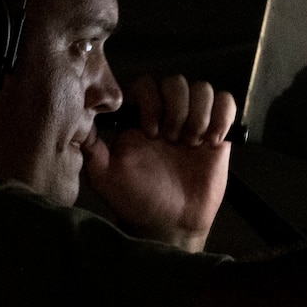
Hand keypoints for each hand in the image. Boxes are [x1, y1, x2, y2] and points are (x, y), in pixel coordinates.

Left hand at [83, 74, 237, 251]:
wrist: (167, 224)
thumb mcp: (103, 175)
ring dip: (198, 113)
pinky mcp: (218, 133)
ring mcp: (193, 121)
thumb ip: (91, 146)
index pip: (145, 84)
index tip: (150, 131)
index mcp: (138, 118)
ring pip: (203, 89)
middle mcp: (166, 114)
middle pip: (176, 82)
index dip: (150, 100)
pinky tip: (211, 142)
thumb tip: (80, 117)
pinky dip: (221, 116)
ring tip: (192, 143)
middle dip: (175, 108)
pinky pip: (227, 103)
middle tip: (171, 140)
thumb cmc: (134, 200)